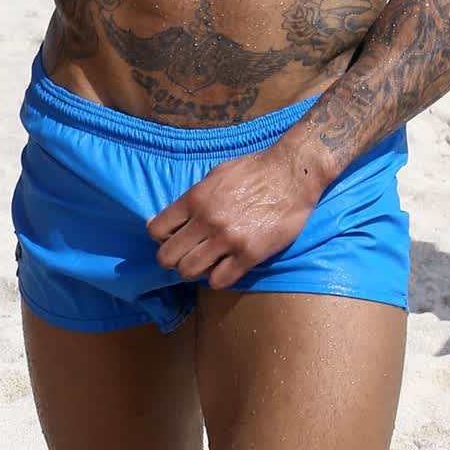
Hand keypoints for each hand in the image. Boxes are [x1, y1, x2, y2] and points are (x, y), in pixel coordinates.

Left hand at [147, 143, 322, 288]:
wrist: (293, 173)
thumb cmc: (254, 170)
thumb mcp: (214, 175)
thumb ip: (190, 199)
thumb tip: (164, 219)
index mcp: (194, 199)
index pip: (156, 231)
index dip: (161, 238)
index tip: (173, 238)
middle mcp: (206, 221)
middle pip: (167, 257)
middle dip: (173, 259)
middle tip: (186, 255)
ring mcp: (228, 239)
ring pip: (189, 271)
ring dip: (194, 270)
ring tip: (206, 262)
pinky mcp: (250, 254)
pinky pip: (220, 280)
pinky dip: (218, 278)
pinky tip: (225, 268)